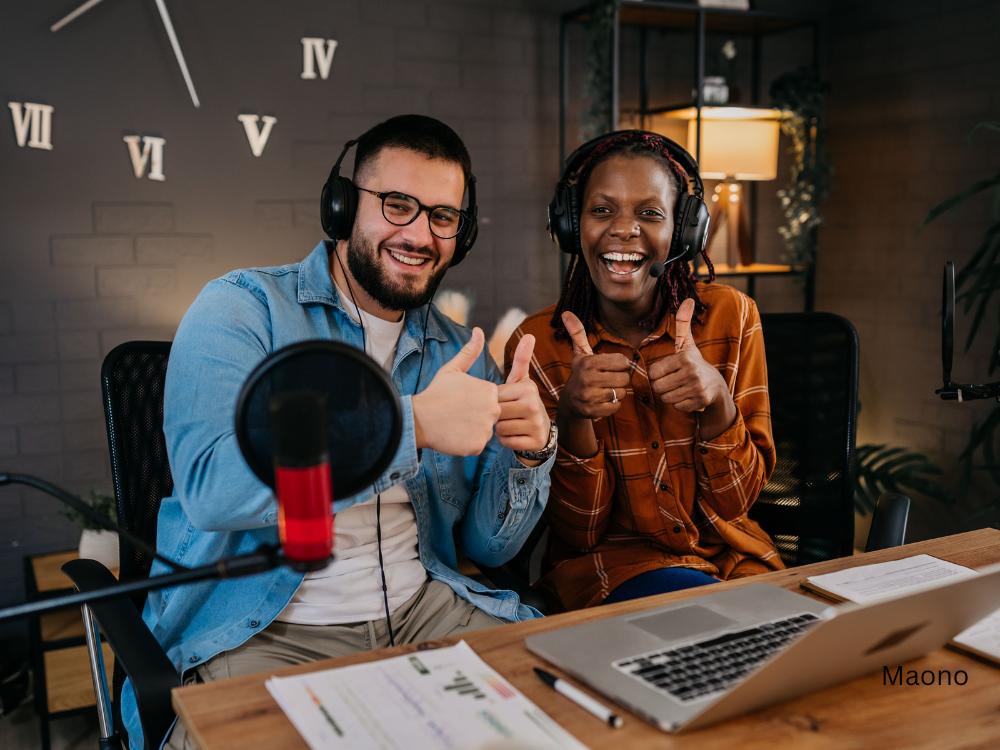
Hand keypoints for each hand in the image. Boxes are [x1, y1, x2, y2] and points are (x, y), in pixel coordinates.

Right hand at [412, 328, 500, 455]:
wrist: (419, 418)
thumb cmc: (436, 393)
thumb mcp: (453, 369)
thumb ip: (470, 352)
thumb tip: (479, 331)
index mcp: (490, 391)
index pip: (490, 400)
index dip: (475, 402)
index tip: (461, 402)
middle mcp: (493, 409)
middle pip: (490, 416)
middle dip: (476, 416)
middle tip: (458, 414)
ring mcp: (486, 429)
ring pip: (484, 431)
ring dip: (473, 430)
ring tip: (455, 423)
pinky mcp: (478, 445)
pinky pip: (477, 444)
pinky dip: (467, 442)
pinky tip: (454, 435)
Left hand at [496, 334, 549, 453]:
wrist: (540, 431)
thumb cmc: (523, 402)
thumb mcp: (521, 380)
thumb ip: (521, 359)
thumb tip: (530, 334)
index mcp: (528, 388)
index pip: (495, 396)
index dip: (493, 401)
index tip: (503, 402)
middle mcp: (534, 405)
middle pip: (496, 413)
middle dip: (495, 416)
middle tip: (506, 415)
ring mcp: (536, 425)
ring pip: (500, 428)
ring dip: (499, 429)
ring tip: (510, 424)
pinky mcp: (534, 442)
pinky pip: (506, 442)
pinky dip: (505, 440)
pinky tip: (513, 435)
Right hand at [556, 311, 631, 420]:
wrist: (569, 402)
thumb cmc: (580, 374)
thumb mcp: (580, 354)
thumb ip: (577, 333)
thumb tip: (566, 312)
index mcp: (588, 362)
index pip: (623, 361)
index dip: (620, 365)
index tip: (609, 367)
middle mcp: (588, 379)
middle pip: (625, 378)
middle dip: (620, 380)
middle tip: (608, 380)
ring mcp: (589, 396)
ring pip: (622, 393)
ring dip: (617, 393)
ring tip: (604, 390)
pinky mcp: (592, 411)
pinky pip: (617, 406)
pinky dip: (614, 405)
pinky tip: (603, 401)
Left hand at [649, 298, 728, 411]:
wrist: (716, 386)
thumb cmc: (694, 363)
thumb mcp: (687, 344)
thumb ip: (682, 323)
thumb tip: (686, 299)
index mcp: (684, 358)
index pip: (653, 372)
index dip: (658, 374)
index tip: (669, 371)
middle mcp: (692, 372)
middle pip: (658, 387)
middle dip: (663, 386)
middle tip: (674, 381)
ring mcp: (697, 388)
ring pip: (666, 398)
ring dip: (671, 395)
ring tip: (681, 388)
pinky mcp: (700, 402)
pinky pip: (676, 407)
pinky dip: (680, 404)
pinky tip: (688, 396)